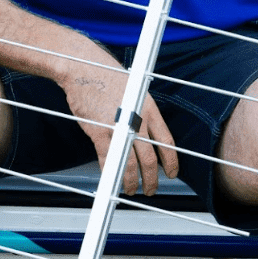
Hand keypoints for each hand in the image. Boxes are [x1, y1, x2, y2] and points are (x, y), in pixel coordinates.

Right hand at [59, 55, 177, 196]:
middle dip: (152, 180)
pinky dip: (110, 173)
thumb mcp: (136, 92)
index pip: (166, 142)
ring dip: (132, 182)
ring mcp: (118, 127)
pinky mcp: (99, 132)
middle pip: (149, 159)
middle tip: (152, 189)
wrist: (86, 69)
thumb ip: (143, 114)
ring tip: (132, 189)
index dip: (171, 162)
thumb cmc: (109, 77)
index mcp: (149, 109)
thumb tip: (148, 135)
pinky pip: (107, 160)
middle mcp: (137, 119)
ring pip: (130, 164)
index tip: (171, 173)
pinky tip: (111, 179)